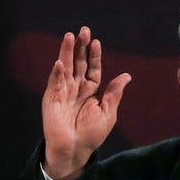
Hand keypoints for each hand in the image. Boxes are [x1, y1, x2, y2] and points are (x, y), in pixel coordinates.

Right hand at [42, 26, 130, 179]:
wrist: (75, 150)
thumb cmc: (92, 135)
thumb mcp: (108, 113)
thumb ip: (114, 93)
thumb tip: (126, 75)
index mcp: (90, 91)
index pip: (92, 68)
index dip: (94, 55)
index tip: (96, 42)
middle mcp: (76, 88)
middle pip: (78, 63)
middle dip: (80, 47)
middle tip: (83, 30)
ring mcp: (63, 92)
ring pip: (66, 68)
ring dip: (67, 52)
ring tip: (70, 37)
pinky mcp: (52, 99)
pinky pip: (55, 82)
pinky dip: (57, 72)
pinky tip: (60, 62)